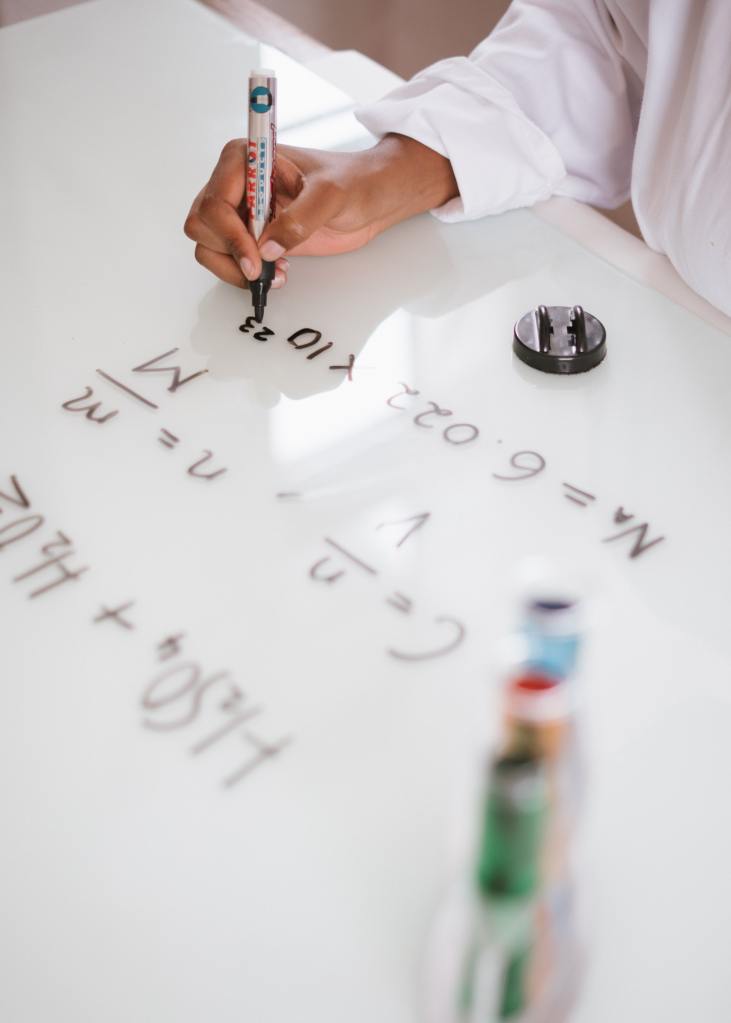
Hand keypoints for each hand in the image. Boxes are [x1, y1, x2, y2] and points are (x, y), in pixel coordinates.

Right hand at [184, 134, 457, 288]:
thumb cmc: (355, 183)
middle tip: (262, 268)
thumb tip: (268, 248)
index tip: (256, 258)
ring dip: (234, 268)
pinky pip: (227, 259)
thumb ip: (301, 218)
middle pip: (202, 225)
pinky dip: (242, 274)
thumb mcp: (332, 195)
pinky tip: (274, 273)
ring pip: (208, 246)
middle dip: (229, 253)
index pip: (215, 201)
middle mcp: (236, 183)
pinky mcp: (252, 235)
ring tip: (271, 272)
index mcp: (246, 159)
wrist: (371, 198)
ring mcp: (241, 210)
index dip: (230, 234)